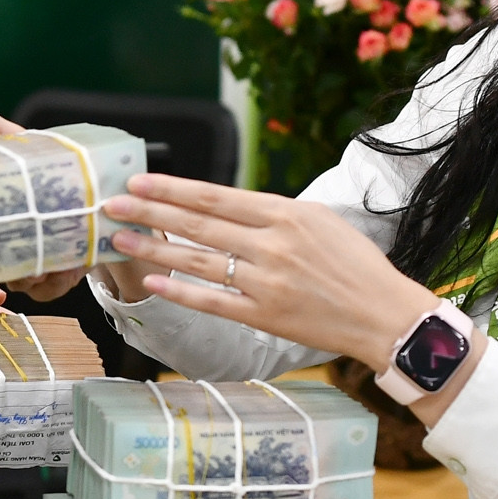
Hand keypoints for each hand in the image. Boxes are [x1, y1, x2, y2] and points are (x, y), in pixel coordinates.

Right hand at [0, 104, 145, 302]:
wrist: (76, 174)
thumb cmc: (28, 160)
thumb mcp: (8, 137)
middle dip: (0, 279)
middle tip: (21, 267)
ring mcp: (21, 266)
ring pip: (21, 286)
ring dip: (35, 276)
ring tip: (50, 261)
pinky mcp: (53, 274)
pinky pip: (53, 289)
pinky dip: (61, 277)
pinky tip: (70, 263)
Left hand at [102, 174, 440, 367]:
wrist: (385, 314)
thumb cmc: (355, 264)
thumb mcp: (319, 220)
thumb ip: (272, 212)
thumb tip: (225, 206)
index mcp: (286, 214)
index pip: (216, 197)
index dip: (173, 189)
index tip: (140, 182)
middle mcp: (272, 245)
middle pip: (198, 225)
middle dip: (150, 212)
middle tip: (112, 205)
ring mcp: (266, 283)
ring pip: (198, 262)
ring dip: (154, 250)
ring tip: (121, 239)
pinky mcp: (265, 316)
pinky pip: (214, 302)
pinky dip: (181, 292)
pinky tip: (152, 282)